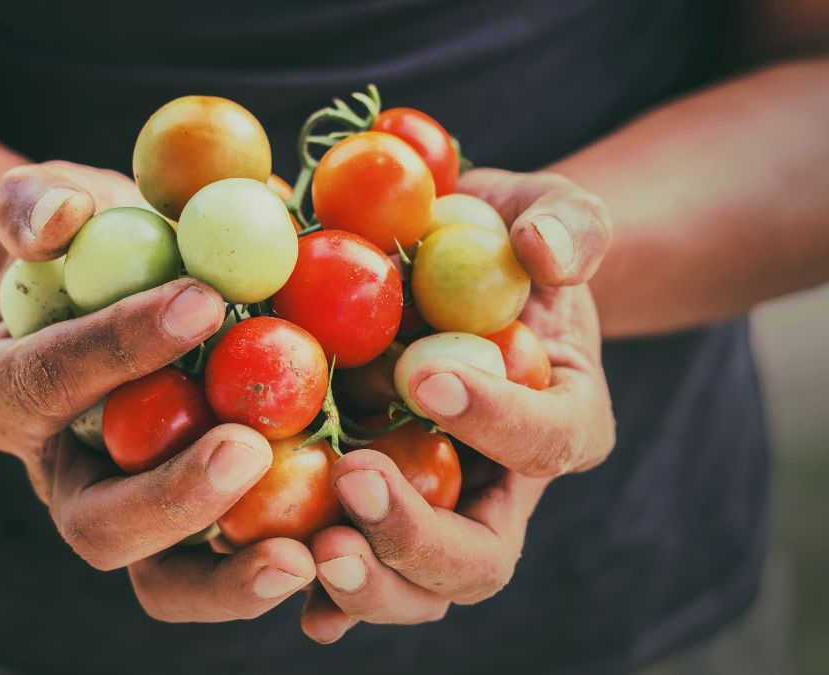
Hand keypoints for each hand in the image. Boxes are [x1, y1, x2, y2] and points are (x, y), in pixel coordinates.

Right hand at [0, 162, 315, 621]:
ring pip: (164, 582)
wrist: (130, 296)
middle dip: (171, 497)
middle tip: (247, 449)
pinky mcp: (201, 536)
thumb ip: (36, 204)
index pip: (52, 381)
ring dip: (232, 577)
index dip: (119, 347)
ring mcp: (135, 519)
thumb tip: (61, 217)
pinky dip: (283, 572)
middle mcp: (67, 480)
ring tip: (305, 552)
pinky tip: (346, 551)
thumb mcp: (55, 204)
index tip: (204, 301)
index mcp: (11, 400)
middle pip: (99, 524)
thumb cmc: (93, 247)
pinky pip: (233, 575)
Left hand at [301, 169, 616, 641]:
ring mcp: (429, 511)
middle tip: (356, 479)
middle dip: (418, 534)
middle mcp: (497, 488)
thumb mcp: (545, 209)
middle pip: (480, 557)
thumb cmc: (499, 238)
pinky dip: (317, 593)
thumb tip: (543, 251)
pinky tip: (277, 575)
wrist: (442, 270)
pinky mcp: (366, 513)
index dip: (496, 419)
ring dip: (367, 581)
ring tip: (309, 550)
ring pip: (415, 588)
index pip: (547, 440)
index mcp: (558, 420)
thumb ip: (568, 222)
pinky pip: (349, 570)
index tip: (428, 375)